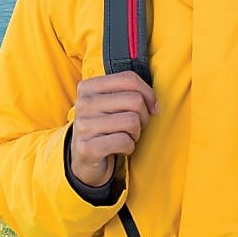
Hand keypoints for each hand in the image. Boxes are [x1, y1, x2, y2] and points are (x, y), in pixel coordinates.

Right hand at [69, 71, 158, 186]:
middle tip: (135, 126)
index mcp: (88, 87)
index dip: (148, 93)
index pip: (128, 78)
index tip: (150, 107)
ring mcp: (83, 126)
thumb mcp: (114, 103)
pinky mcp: (87, 148)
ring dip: (136, 133)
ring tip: (125, 137)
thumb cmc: (106, 126)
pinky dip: (129, 147)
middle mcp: (83, 104)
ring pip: (132, 121)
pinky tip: (119, 149)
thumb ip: (133, 93)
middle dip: (143, 116)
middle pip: (134, 100)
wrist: (84, 158)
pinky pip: (124, 142)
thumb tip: (155, 106)